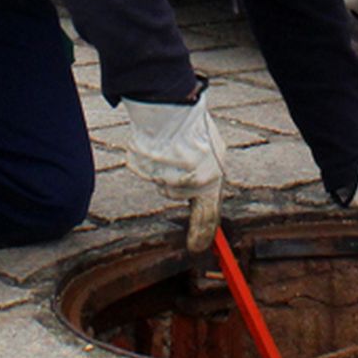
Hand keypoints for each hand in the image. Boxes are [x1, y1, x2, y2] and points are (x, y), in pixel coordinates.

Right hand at [122, 87, 226, 250]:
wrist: (172, 109)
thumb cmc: (195, 127)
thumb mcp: (214, 152)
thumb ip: (209, 175)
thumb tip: (205, 190)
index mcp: (211, 181)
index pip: (208, 216)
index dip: (202, 234)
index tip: (198, 248)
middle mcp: (188, 185)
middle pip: (177, 194)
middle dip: (178, 179)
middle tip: (181, 157)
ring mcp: (164, 179)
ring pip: (162, 182)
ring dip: (165, 168)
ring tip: (171, 146)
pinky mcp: (144, 172)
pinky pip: (145, 171)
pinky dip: (149, 160)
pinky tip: (157, 145)